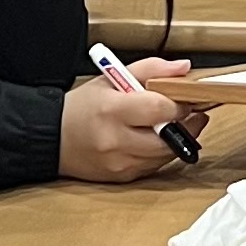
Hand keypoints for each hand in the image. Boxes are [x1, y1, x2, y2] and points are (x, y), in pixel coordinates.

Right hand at [57, 64, 204, 182]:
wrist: (53, 138)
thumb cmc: (84, 107)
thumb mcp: (111, 78)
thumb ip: (151, 69)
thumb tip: (184, 68)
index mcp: (112, 110)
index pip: (159, 108)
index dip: (179, 104)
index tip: (186, 99)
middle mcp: (115, 140)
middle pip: (168, 137)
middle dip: (187, 125)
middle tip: (192, 113)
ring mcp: (119, 162)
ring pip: (166, 154)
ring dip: (178, 140)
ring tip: (174, 124)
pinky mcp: (123, 177)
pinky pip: (155, 166)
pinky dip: (162, 152)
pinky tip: (157, 139)